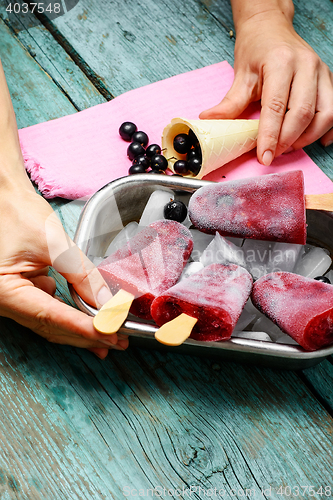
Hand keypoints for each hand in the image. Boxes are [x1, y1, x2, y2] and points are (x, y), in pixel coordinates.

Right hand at [0, 183, 128, 358]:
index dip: (83, 328)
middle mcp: (3, 301)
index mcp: (4, 290)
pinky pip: (47, 312)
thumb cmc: (16, 212)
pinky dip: (70, 317)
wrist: (3, 199)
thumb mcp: (53, 242)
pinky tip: (92, 322)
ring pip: (50, 324)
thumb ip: (81, 274)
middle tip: (117, 340)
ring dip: (80, 330)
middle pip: (50, 327)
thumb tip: (105, 302)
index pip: (49, 316)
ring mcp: (11, 300)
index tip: (110, 333)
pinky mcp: (22, 293)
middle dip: (86, 335)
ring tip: (110, 336)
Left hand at [200, 9, 332, 164]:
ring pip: (325, 114)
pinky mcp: (328, 79)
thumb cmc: (256, 49)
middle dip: (288, 141)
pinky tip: (313, 140)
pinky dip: (325, 129)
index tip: (264, 156)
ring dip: (307, 138)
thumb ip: (229, 103)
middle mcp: (306, 66)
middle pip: (303, 114)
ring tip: (288, 147)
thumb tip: (209, 121)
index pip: (276, 107)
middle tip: (273, 154)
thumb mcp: (241, 75)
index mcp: (280, 63)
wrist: (271, 28)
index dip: (270, 136)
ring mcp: (321, 72)